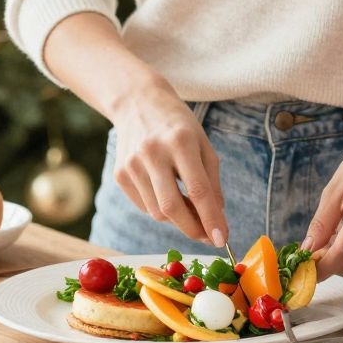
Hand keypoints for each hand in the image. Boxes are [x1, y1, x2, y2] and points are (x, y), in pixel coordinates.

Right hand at [109, 79, 227, 246]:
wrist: (137, 103)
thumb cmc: (178, 126)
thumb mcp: (203, 145)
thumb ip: (212, 183)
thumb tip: (217, 220)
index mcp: (180, 142)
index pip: (198, 190)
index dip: (211, 219)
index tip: (222, 240)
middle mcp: (152, 153)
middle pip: (172, 207)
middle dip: (193, 229)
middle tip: (208, 236)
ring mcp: (132, 165)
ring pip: (157, 212)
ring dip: (178, 219)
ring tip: (190, 207)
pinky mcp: (119, 174)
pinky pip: (144, 206)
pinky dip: (160, 209)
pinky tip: (167, 193)